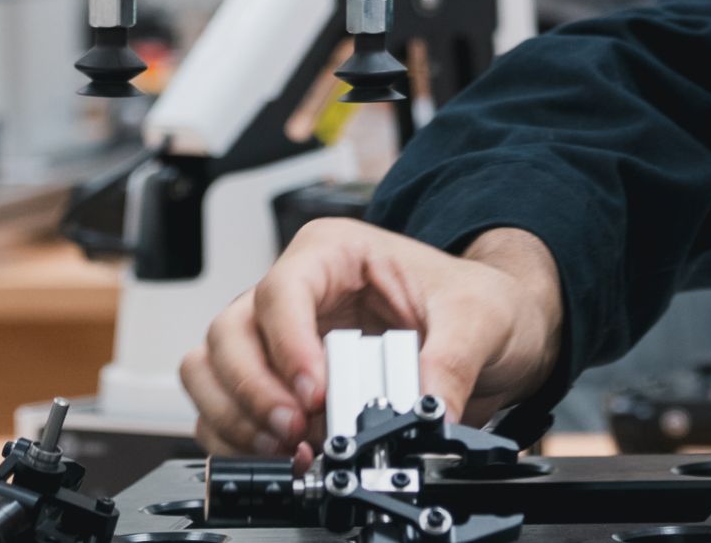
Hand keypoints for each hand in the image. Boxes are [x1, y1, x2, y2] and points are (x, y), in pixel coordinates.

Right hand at [182, 220, 562, 458]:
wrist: (497, 329)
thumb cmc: (481, 302)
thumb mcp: (480, 319)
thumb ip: (452, 363)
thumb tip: (424, 410)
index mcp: (336, 253)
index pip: (282, 291)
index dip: (287, 344)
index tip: (313, 390)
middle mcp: (297, 292)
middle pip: (231, 332)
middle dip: (253, 388)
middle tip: (296, 429)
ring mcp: (281, 338)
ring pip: (212, 369)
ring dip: (237, 416)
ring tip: (290, 447)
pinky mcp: (281, 382)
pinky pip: (227, 410)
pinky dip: (241, 439)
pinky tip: (286, 456)